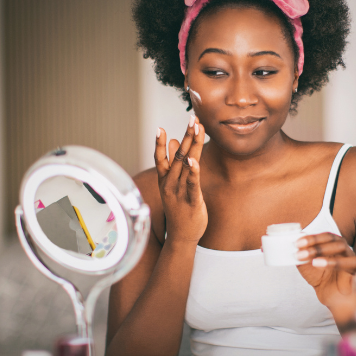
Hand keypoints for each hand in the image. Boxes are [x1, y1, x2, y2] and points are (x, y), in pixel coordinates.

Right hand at [156, 114, 207, 244]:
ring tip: (196, 129)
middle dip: (185, 136)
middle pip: (178, 156)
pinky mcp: (192, 201)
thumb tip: (173, 142)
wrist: (182, 237)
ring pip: (186, 165)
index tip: (159, 127)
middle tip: (191, 119)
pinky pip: (193, 184)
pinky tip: (195, 161)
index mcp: (165, 181)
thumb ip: (174, 164)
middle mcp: (170, 184)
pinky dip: (193, 172)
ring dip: (192, 146)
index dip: (159, 143)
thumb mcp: (173, 186)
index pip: (160, 158)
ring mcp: (180, 193)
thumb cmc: (179, 209)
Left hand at [295, 232, 355, 324]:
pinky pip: (352, 269)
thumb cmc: (320, 278)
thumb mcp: (307, 266)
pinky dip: (335, 264)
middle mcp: (347, 252)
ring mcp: (354, 262)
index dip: (313, 238)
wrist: (331, 297)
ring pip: (345, 251)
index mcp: (336, 245)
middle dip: (317, 246)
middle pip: (337, 242)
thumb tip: (290, 246)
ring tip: (312, 261)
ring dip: (326, 255)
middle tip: (300, 252)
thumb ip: (301, 256)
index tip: (297, 243)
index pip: (328, 236)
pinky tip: (319, 265)